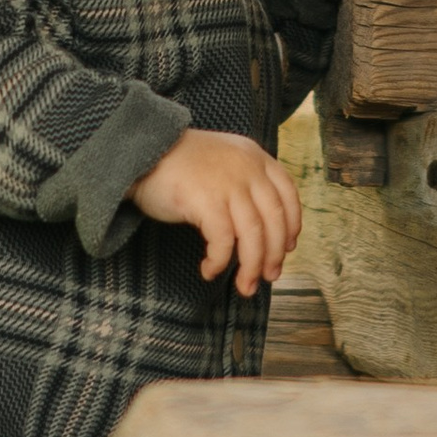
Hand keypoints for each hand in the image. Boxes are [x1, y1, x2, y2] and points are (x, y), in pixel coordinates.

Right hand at [131, 129, 304, 294]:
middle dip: (274, 254)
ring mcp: (227, 184)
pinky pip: (223, 241)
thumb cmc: (181, 163)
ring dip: (251, 266)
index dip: (293, 225)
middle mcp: (246, 169)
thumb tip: (266, 231)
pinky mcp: (205, 200)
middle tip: (269, 277)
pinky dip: (220, 261)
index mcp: (255, 157)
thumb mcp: (224, 161)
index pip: (288, 194)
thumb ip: (246, 182)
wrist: (143, 150)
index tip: (288, 247)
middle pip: (274, 220)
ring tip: (245, 286)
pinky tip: (209, 270)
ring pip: (253, 235)